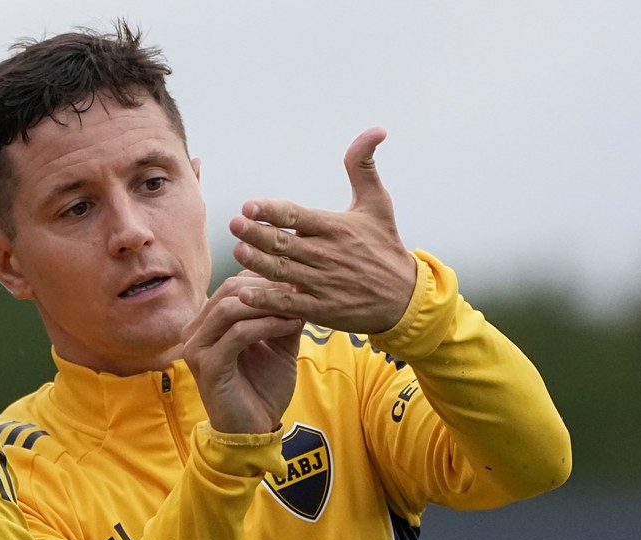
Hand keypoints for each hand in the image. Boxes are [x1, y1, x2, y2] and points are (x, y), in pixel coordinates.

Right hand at [181, 273, 302, 434]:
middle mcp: (195, 331)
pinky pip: (237, 333)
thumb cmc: (262, 389)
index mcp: (207, 324)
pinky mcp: (207, 366)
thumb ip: (282, 317)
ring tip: (297, 305)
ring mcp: (197, 348)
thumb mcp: (278, 346)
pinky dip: (266, 325)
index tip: (297, 281)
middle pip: (229, 290)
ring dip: (268, 304)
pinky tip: (290, 325)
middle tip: (299, 288)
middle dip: (266, 287)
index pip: (233, 286)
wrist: (254, 430)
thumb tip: (299, 287)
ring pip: (229, 308)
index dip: (264, 279)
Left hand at [228, 127, 415, 333]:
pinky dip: (266, 299)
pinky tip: (244, 292)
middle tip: (234, 223)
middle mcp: (327, 254)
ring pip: (282, 272)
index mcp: (335, 227)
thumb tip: (376, 129)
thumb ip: (363, 166)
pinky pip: (288, 304)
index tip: (249, 205)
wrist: (405, 298)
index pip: (297, 215)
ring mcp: (323, 283)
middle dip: (257, 233)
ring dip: (258, 262)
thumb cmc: (385, 246)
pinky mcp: (322, 309)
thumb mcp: (377, 203)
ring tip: (238, 250)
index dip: (272, 210)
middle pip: (284, 243)